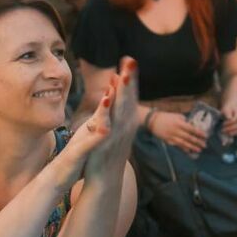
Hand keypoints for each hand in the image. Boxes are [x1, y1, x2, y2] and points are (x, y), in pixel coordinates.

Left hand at [85, 58, 140, 174]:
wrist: (106, 178)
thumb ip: (114, 107)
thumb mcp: (114, 126)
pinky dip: (107, 111)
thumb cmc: (108, 150)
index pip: (130, 95)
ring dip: (121, 92)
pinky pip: (107, 123)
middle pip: (128, 98)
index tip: (129, 59)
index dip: (130, 77)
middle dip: (129, 79)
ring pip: (120, 109)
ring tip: (121, 75)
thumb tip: (114, 87)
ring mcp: (117, 133)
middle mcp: (125, 125)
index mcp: (126, 120)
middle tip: (130, 60)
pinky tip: (106, 99)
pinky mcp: (106, 142)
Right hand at [149, 111, 207, 154]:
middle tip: (204, 145)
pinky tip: (189, 151)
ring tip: (199, 150)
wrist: (153, 121)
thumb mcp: (176, 116)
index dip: (199, 133)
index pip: (192, 129)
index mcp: (179, 123)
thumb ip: (185, 120)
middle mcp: (176, 130)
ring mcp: (172, 137)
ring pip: (184, 143)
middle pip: (189, 137)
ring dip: (192, 147)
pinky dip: (184, 149)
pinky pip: (177, 146)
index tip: (206, 136)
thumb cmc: (166, 117)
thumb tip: (193, 125)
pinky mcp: (168, 141)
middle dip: (198, 142)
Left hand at [221, 105, 236, 136]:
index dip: (229, 123)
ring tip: (228, 134)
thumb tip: (229, 119)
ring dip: (235, 132)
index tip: (223, 124)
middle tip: (223, 130)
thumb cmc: (228, 110)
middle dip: (231, 128)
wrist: (232, 111)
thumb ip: (227, 113)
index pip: (236, 118)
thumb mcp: (226, 109)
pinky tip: (236, 136)